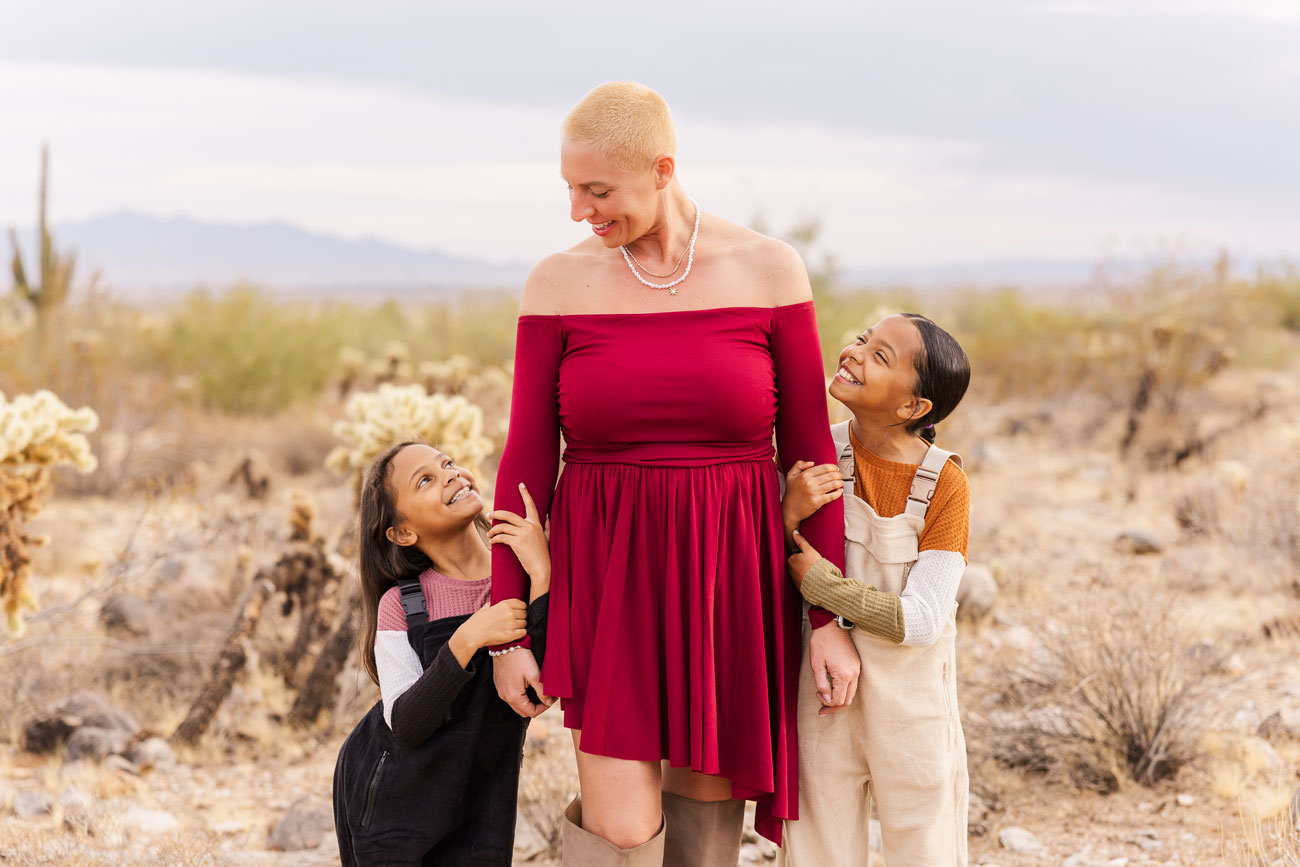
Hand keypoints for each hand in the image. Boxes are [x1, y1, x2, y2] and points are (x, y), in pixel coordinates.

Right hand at [466, 598, 528, 646]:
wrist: (472, 634)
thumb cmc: (476, 622)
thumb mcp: (485, 608)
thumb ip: (492, 604)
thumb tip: (492, 602)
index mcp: (504, 604)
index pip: (522, 604)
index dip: (521, 609)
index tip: (519, 612)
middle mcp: (509, 613)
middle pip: (524, 614)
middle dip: (521, 618)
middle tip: (515, 622)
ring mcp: (510, 624)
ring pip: (524, 623)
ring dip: (521, 626)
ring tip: (513, 628)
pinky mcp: (510, 635)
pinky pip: (523, 632)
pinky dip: (521, 633)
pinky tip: (515, 634)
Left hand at [490, 483, 550, 598]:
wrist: (542, 568)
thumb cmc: (543, 555)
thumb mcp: (546, 538)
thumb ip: (545, 527)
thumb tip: (546, 518)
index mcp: (537, 523)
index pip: (531, 505)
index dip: (525, 494)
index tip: (521, 485)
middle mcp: (530, 526)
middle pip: (509, 515)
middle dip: (496, 513)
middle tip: (489, 514)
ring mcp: (523, 534)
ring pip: (503, 526)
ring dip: (493, 530)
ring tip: (490, 534)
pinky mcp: (517, 543)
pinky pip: (502, 537)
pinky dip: (495, 539)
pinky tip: (492, 542)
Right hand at [492, 648, 552, 717]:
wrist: (505, 644)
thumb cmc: (519, 657)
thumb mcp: (534, 675)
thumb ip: (542, 691)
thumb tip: (549, 702)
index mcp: (514, 697)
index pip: (531, 712)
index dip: (544, 708)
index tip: (551, 699)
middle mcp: (505, 696)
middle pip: (523, 711)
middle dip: (536, 707)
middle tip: (546, 696)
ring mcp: (501, 690)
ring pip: (516, 704)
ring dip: (528, 701)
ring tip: (537, 690)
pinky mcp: (500, 684)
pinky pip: (511, 695)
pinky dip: (520, 695)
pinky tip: (527, 685)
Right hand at [782, 461, 842, 532]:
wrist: (789, 510)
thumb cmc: (791, 492)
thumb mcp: (790, 475)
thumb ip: (799, 465)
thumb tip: (812, 463)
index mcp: (804, 475)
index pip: (824, 468)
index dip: (833, 467)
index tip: (835, 469)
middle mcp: (809, 483)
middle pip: (830, 475)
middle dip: (838, 474)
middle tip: (839, 475)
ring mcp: (814, 493)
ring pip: (833, 484)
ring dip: (840, 482)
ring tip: (840, 482)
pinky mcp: (817, 502)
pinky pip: (832, 496)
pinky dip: (838, 493)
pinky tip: (840, 491)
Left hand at [786, 530, 821, 590]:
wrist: (819, 583)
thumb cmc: (815, 565)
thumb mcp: (809, 550)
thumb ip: (801, 540)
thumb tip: (794, 532)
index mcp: (791, 559)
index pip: (795, 555)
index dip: (803, 556)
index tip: (810, 558)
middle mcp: (790, 569)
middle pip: (796, 564)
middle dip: (803, 564)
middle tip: (812, 564)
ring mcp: (793, 579)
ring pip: (798, 572)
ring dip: (804, 572)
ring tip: (813, 571)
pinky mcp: (798, 586)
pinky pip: (801, 581)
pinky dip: (805, 579)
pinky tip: (812, 578)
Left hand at [809, 621, 859, 715]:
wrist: (831, 625)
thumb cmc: (822, 643)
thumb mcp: (817, 664)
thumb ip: (822, 683)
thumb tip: (825, 698)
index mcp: (844, 675)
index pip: (838, 700)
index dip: (827, 703)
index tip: (817, 696)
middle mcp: (854, 674)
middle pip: (847, 700)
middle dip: (834, 707)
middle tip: (821, 710)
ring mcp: (857, 669)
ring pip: (851, 693)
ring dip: (839, 699)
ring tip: (826, 701)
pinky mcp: (856, 665)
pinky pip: (852, 684)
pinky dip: (843, 690)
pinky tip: (833, 689)